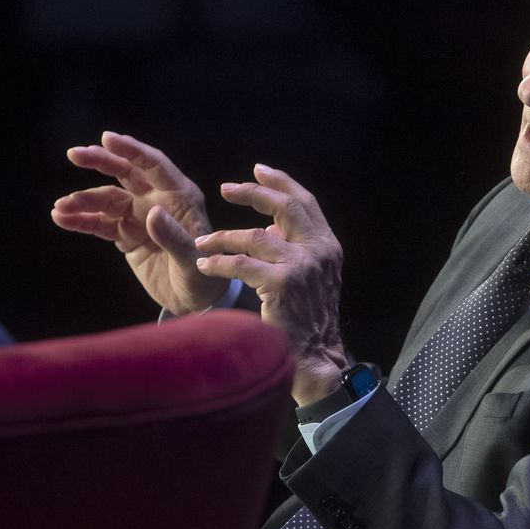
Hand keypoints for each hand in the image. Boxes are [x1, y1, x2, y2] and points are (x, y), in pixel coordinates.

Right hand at [51, 131, 228, 314]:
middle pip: (125, 173)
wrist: (195, 302)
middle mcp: (157, 200)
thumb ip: (174, 237)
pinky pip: (100, 224)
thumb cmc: (203, 276)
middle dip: (100, 162)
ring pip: (107, 200)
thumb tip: (151, 213)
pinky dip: (81, 221)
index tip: (106, 139)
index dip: (131, 150)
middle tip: (74, 155)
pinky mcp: (126, 236)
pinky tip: (61, 218)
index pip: (153, 165)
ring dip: (83, 200)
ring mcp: (139, 217)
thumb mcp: (193, 260)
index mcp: (179, 197)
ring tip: (60, 207)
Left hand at [193, 164, 348, 404]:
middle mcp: (319, 251)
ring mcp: (302, 266)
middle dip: (253, 193)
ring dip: (223, 236)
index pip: (306, 202)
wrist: (315, 359)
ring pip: (255, 236)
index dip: (282, 182)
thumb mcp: (310, 278)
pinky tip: (205, 264)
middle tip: (225, 188)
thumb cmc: (306, 321)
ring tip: (202, 241)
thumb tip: (270, 225)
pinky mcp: (282, 283)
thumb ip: (294, 249)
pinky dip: (219, 262)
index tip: (259, 169)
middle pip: (285, 207)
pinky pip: (241, 263)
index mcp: (327, 246)